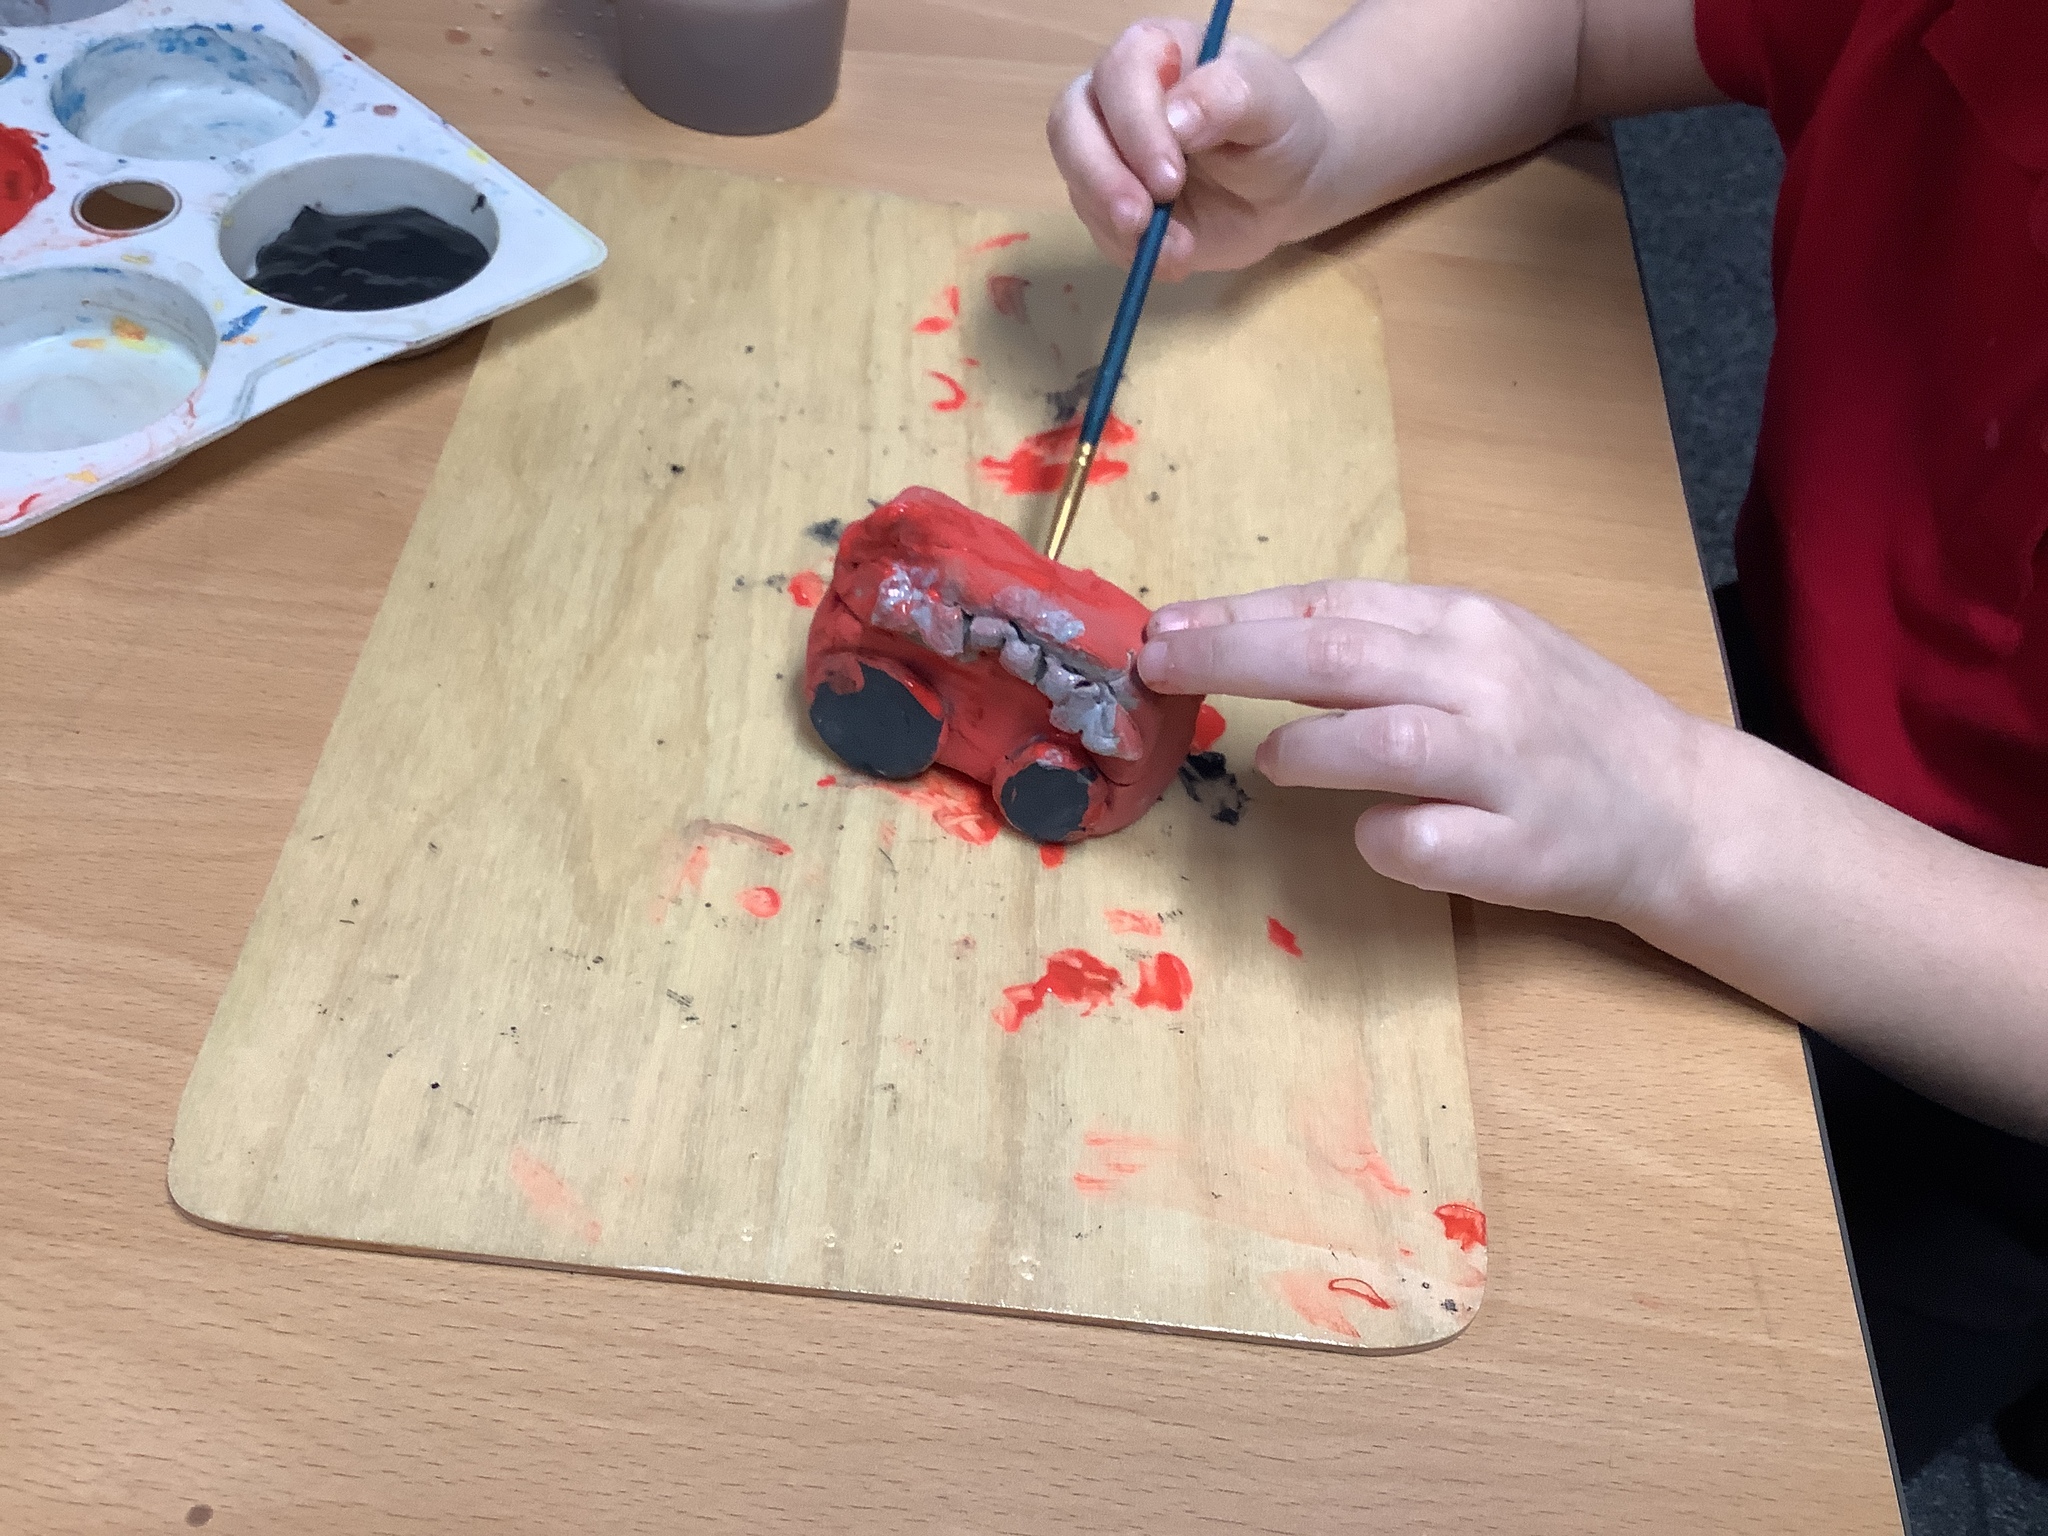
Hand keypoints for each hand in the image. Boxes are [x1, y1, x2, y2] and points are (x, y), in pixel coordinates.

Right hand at [1046, 19, 1332, 279]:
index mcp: (1152, 53)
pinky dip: (1133, 254)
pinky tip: (1178, 258)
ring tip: (1179, 250)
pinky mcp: (1113, 208)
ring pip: (1078, 186)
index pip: (1117, 77)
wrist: (1291, 182)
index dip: (1133, 127)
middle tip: (1140, 221)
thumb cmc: (1280, 125)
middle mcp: (1116, 100)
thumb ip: (1226, 95)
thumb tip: (1175, 119)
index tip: (1170, 176)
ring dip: (1118, 227)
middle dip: (1101, 180)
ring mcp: (1109, 157)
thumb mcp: (1270, 100)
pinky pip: (1101, 232)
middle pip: (1069, 127)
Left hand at [1138, 580, 1712, 925]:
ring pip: (1382, 738)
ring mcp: (1505, 764)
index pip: (1332, 603)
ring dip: (1308, 748)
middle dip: (1232, 656)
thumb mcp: (1479, 653)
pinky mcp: (1519, 848)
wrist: (1680, 806)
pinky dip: (1382, 838)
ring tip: (1274, 761)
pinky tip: (1378, 834)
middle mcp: (1484, 680)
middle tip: (1159, 667)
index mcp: (1466, 622)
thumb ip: (1380, 645)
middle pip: (1336, 655)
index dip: (1237, 615)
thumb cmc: (1558, 725)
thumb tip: (1249, 641)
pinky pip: (1421, 842)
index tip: (1163, 628)